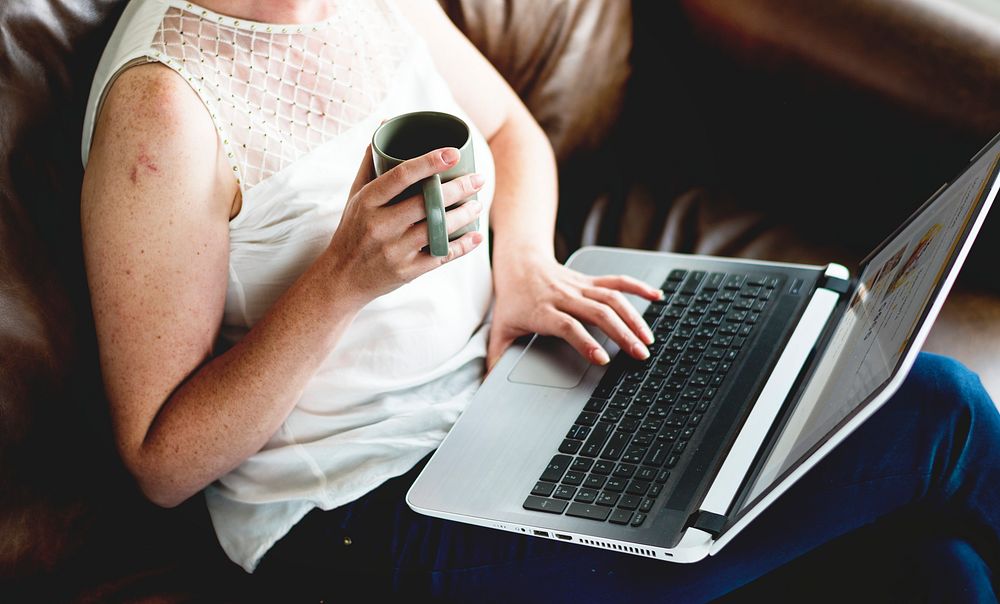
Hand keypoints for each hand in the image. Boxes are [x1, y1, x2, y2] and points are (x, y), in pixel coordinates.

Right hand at [325, 145, 483, 304]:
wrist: (340, 278)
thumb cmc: (352, 230)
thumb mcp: (355, 196)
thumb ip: (371, 162)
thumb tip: (385, 124)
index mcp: (367, 202)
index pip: (401, 176)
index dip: (429, 162)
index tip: (453, 152)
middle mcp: (379, 225)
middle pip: (425, 203)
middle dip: (458, 189)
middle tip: (479, 179)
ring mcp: (393, 250)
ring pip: (437, 230)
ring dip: (464, 216)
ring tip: (477, 205)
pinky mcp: (405, 272)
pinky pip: (439, 256)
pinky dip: (461, 246)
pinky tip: (475, 235)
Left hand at [487, 251, 663, 372]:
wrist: (519, 262)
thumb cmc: (511, 300)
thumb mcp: (500, 329)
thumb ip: (496, 358)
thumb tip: (488, 386)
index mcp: (543, 311)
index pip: (568, 326)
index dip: (586, 342)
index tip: (603, 359)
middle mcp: (564, 296)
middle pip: (598, 313)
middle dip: (621, 334)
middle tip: (639, 355)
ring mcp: (580, 286)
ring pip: (611, 298)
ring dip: (633, 317)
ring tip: (648, 339)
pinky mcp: (590, 280)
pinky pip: (617, 281)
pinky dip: (638, 287)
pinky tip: (657, 296)